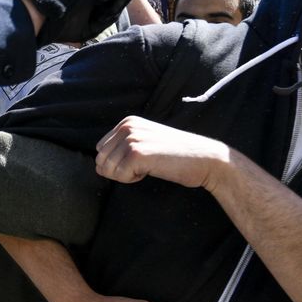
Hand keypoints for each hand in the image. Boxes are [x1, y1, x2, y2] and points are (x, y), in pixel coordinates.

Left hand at [95, 116, 230, 189]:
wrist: (204, 159)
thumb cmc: (177, 156)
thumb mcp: (146, 143)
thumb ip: (122, 149)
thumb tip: (97, 166)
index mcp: (127, 122)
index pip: (101, 149)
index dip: (118, 163)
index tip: (142, 160)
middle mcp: (127, 126)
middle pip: (101, 160)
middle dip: (118, 171)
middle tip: (144, 167)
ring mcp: (131, 138)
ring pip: (108, 169)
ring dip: (126, 176)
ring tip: (150, 167)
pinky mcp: (136, 153)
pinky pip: (119, 176)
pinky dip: (133, 180)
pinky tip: (152, 170)